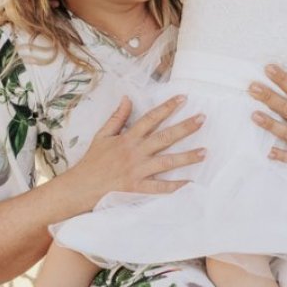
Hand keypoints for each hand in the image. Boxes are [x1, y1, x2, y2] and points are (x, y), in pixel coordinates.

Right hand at [65, 95, 205, 209]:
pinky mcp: (137, 187)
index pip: (151, 118)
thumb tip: (127, 98)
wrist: (80, 187)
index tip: (183, 99)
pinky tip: (189, 183)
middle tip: (202, 119)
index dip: (167, 107)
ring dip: (187, 157)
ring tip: (205, 152)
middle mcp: (135, 152)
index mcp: (128, 138)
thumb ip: (117, 117)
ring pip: (166, 161)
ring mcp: (137, 170)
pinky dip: (174, 186)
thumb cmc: (93, 161)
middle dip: (185, 127)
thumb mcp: (102, 135)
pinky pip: (159, 187)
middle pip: (164, 137)